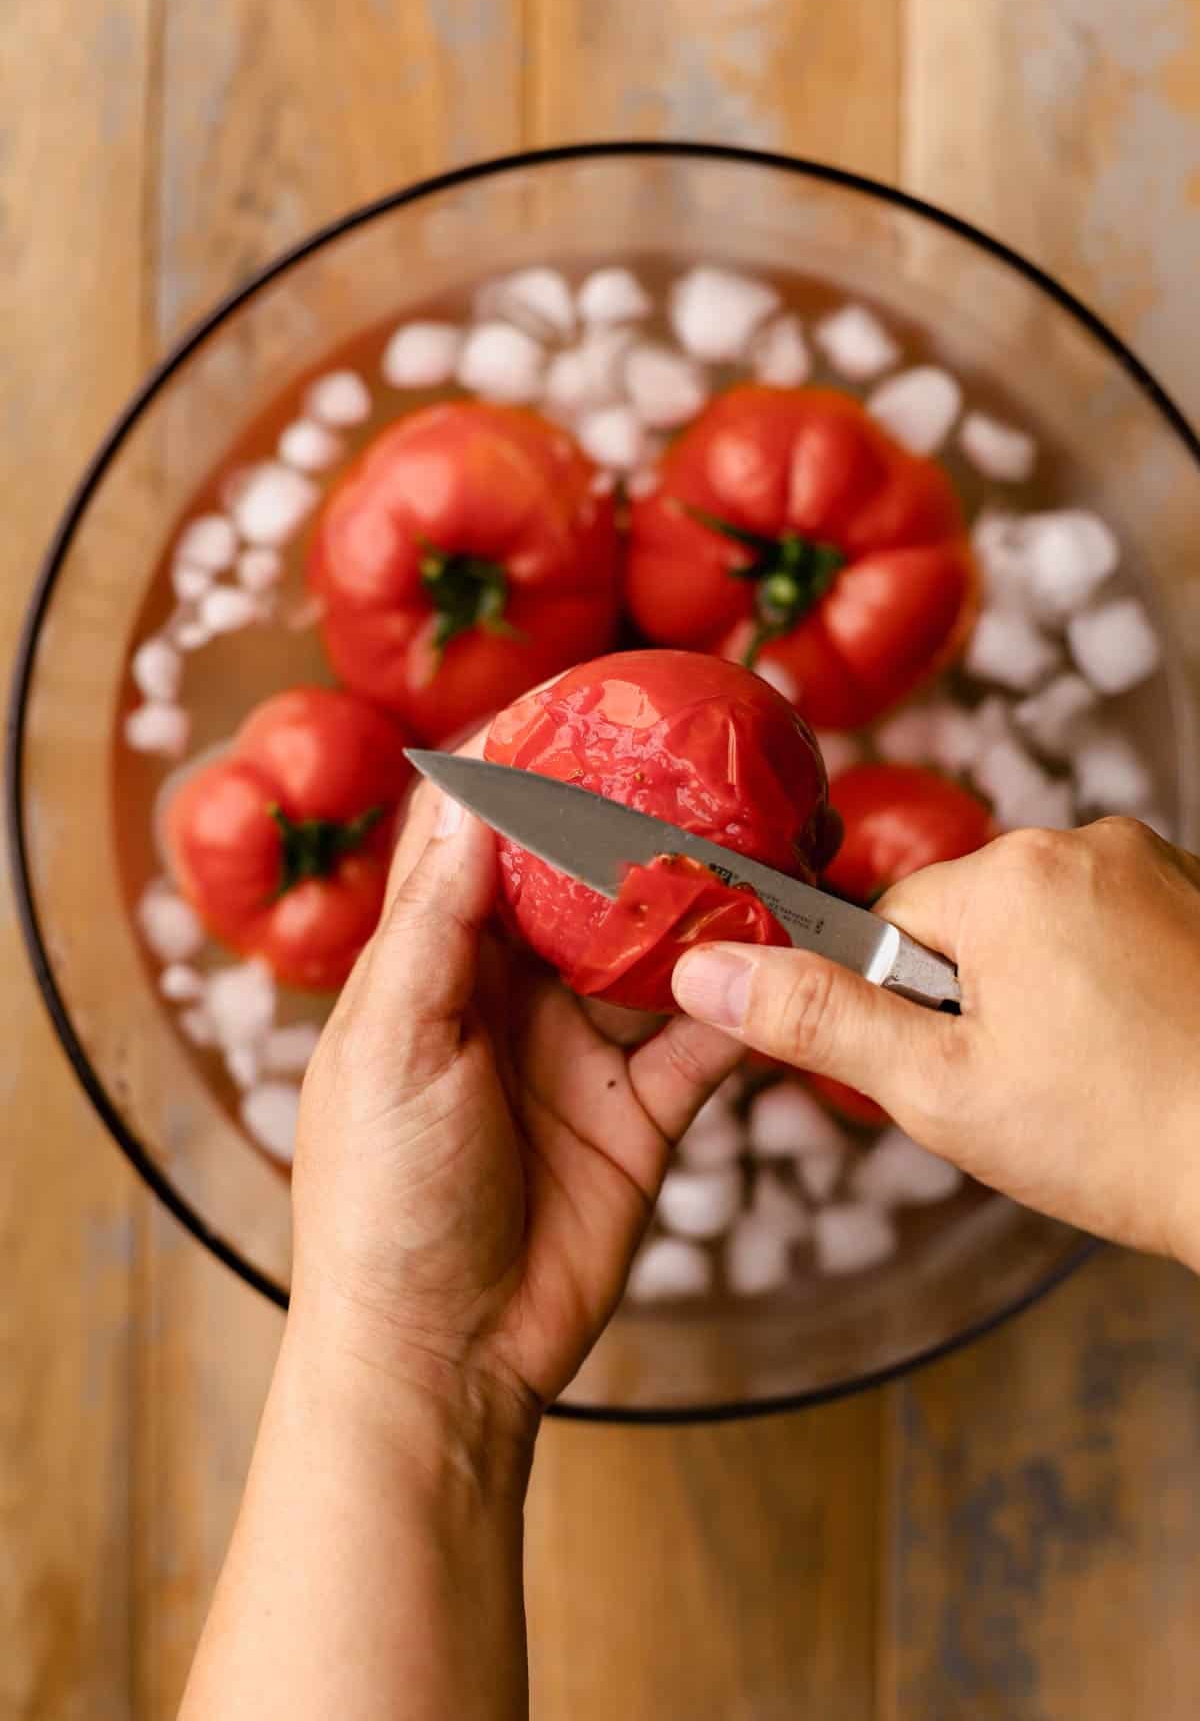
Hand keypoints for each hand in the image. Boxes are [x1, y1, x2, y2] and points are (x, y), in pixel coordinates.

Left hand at [289, 742, 742, 1443]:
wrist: (441, 1357)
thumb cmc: (382, 1201)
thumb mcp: (390, 1048)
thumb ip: (434, 928)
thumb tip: (471, 799)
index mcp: (429, 967)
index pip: (467, 836)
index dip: (509, 766)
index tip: (573, 701)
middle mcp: (508, 994)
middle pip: (576, 881)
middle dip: (628, 821)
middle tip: (698, 756)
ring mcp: (579, 1051)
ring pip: (654, 953)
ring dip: (702, 905)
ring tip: (763, 838)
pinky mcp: (641, 1114)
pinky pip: (706, 1042)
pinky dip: (746, 1004)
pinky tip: (787, 958)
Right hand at [671, 818, 1199, 1267]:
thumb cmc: (1118, 1138)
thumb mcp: (939, 1089)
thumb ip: (816, 1019)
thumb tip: (705, 970)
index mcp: (1011, 875)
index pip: (895, 921)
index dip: (906, 1007)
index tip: (961, 1066)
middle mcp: (1091, 842)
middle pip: (974, 919)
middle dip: (981, 998)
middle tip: (1033, 1083)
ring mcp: (1164, 864)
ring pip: (1048, 927)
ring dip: (1051, 988)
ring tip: (1096, 1073)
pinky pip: (1118, 927)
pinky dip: (1116, 981)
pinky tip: (1144, 1049)